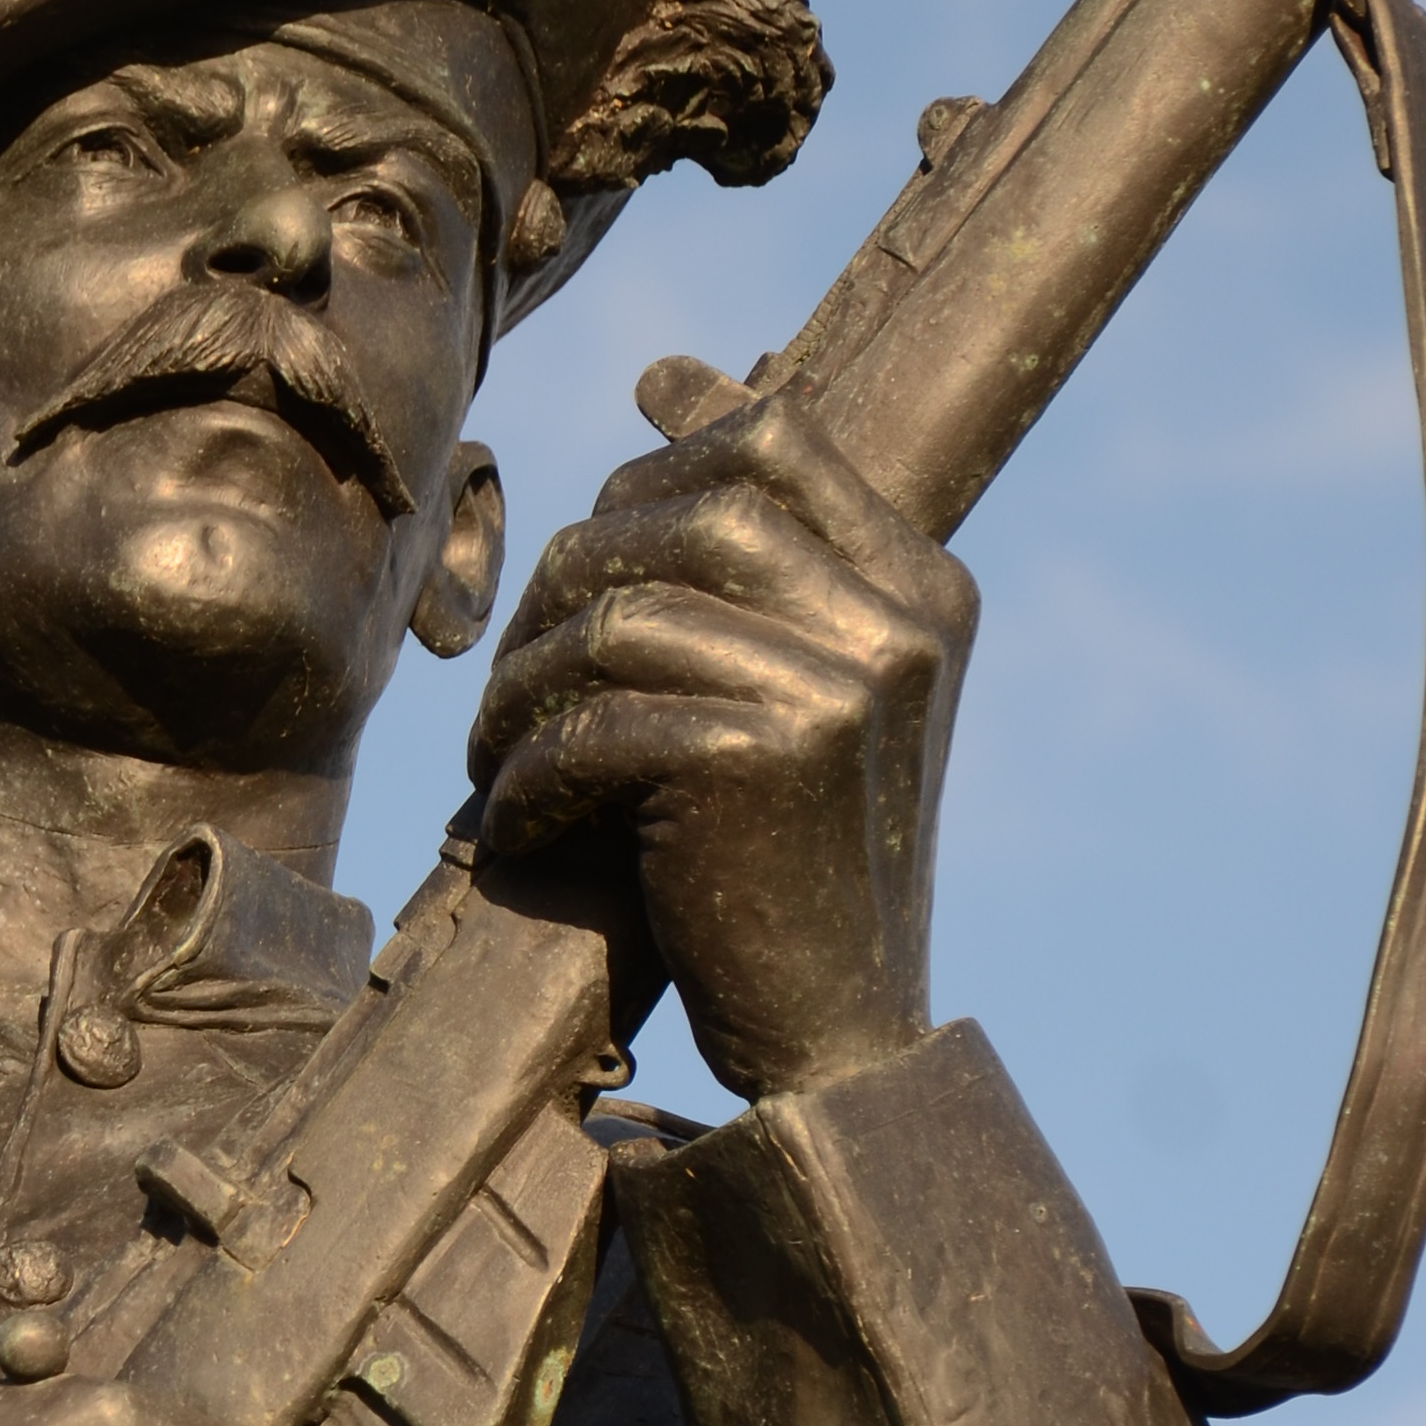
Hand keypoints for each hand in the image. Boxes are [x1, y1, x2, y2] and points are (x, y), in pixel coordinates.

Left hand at [466, 373, 975, 1102]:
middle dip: (568, 578)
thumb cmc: (796, 875)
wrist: (836, 1043)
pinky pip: (590, 723)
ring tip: (501, 762)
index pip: (781, 444)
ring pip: (617, 616)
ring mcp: (837, 682)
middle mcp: (897, 624)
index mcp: (924, 597)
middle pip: (680, 514)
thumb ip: (760, 564)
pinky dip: (531, 782)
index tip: (636, 404)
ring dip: (524, 692)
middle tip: (517, 670)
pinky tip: (524, 833)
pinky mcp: (761, 753)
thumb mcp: (807, 700)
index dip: (686, 430)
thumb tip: (670, 381)